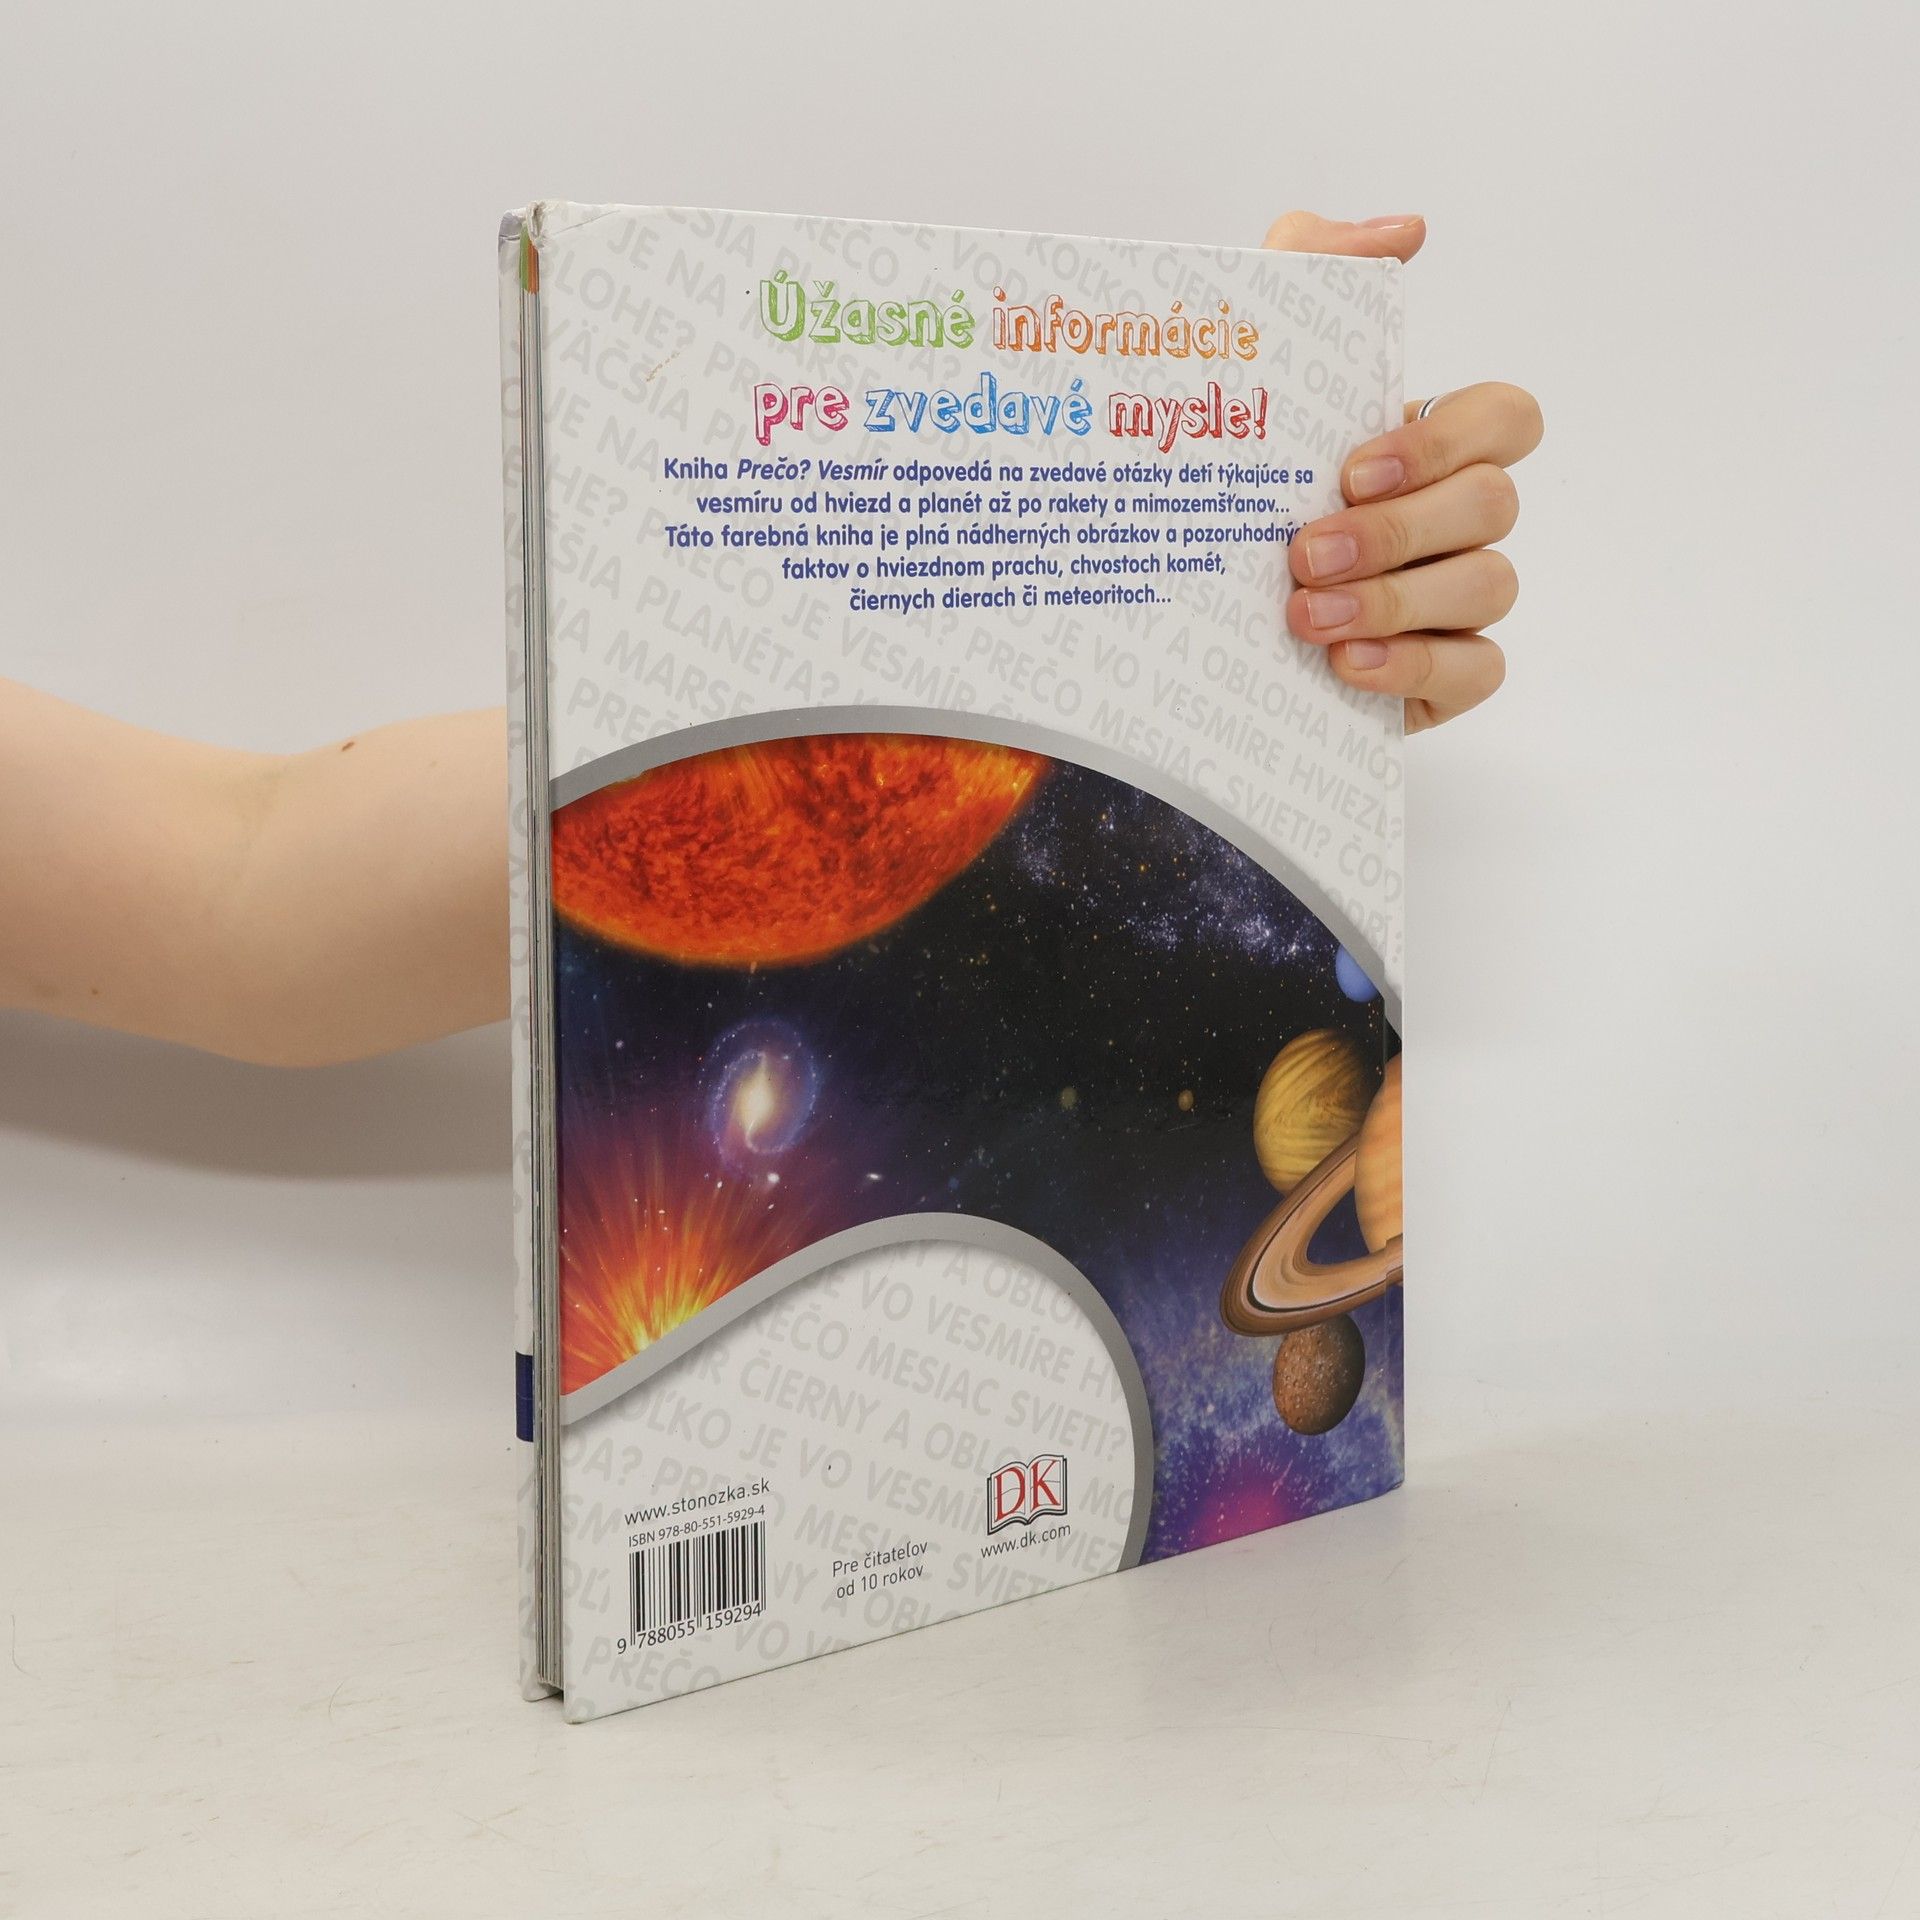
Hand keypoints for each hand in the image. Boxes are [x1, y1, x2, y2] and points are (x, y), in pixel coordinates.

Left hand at [1264, 212, 1542, 730]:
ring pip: (1490, 586)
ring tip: (1303, 616)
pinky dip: (1417, 665)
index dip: (1447, 438)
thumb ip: (1310, 267)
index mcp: (1424, 448)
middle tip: (1303, 552)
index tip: (1352, 465)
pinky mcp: (1435, 680)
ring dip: (1396, 599)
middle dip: (1401, 528)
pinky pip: (1475, 670)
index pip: (1505, 418)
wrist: (1159, 618)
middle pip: (1494, 506)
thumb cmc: (1217, 485)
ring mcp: (1451, 604)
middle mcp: (1452, 523)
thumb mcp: (1241, 365)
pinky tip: (1344, 665)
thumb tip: (1407, 231)